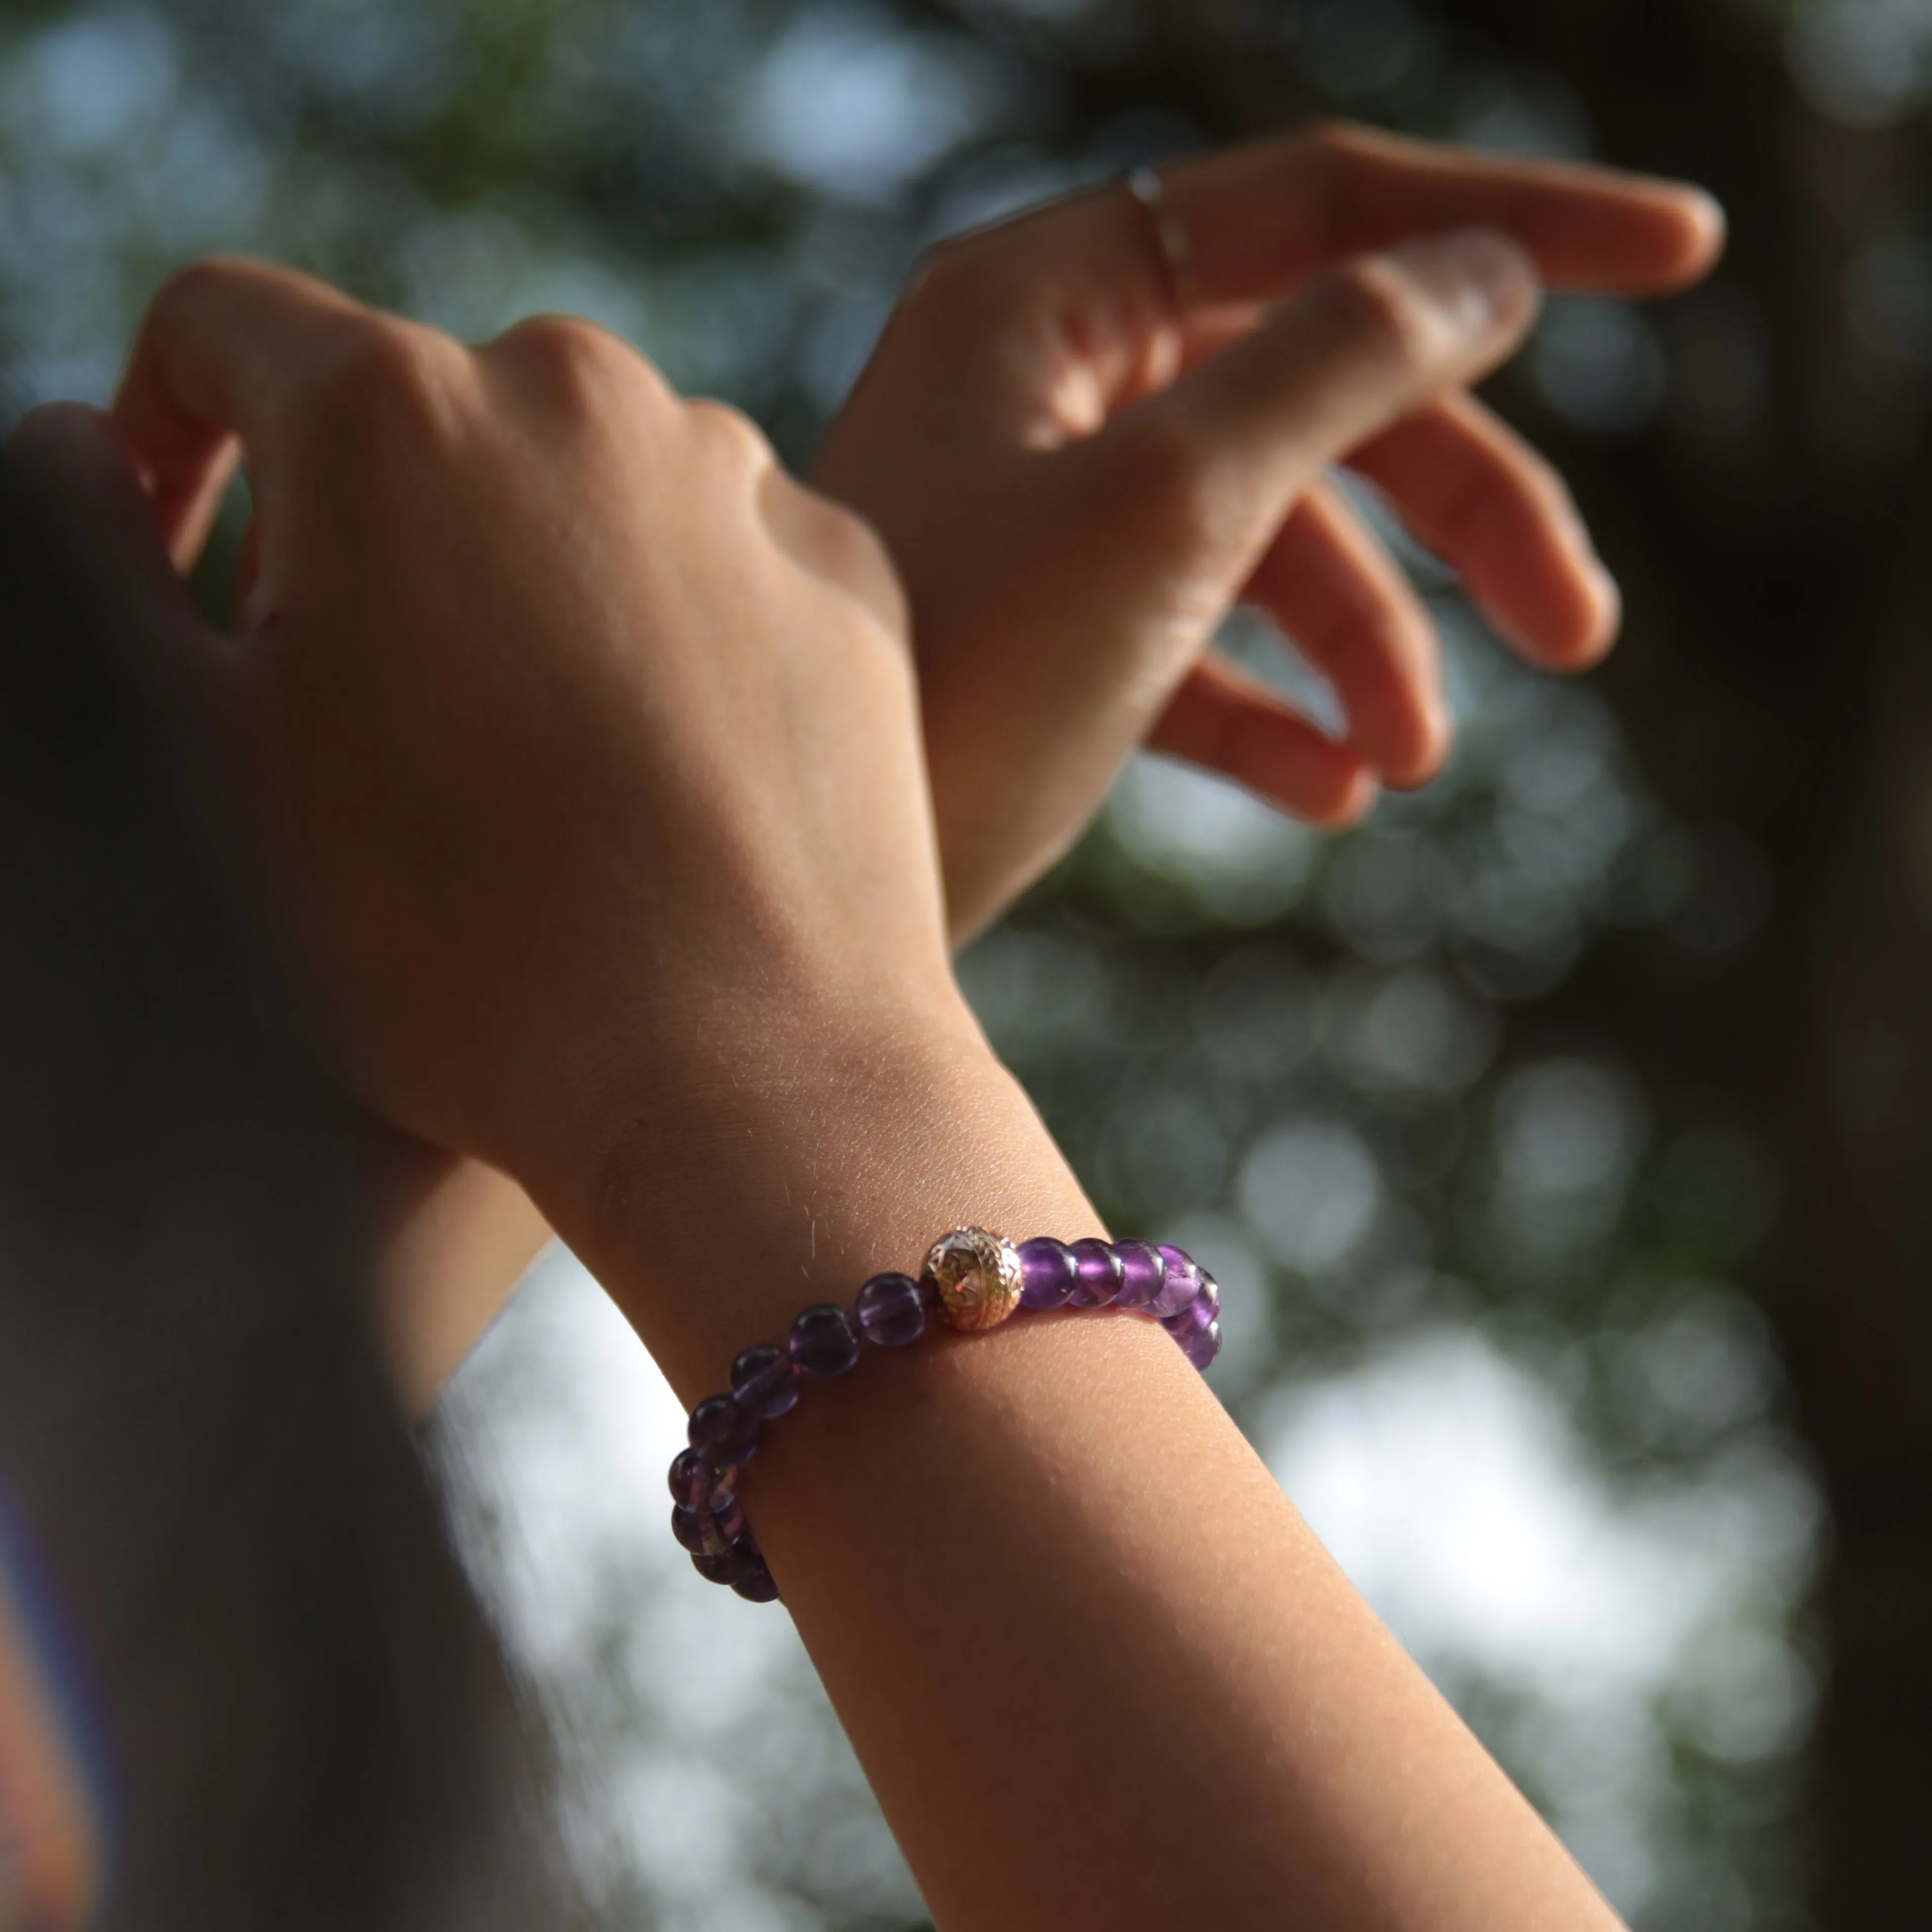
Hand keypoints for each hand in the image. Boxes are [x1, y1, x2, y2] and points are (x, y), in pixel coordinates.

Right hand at [87, 261, 961, 1206]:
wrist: (737, 1075)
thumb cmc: (443, 945)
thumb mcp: (195, 756)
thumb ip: (94, 562)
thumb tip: (84, 447)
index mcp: (390, 408)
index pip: (225, 329)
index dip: (170, 427)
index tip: (180, 544)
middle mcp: (583, 395)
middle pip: (425, 413)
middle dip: (366, 522)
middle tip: (370, 697)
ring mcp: (743, 481)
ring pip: (585, 485)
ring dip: (531, 572)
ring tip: (538, 755)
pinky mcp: (849, 574)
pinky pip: (724, 557)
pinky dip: (677, 625)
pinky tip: (672, 767)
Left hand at [814, 121, 1723, 933]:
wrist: (793, 906)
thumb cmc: (955, 686)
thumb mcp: (1170, 504)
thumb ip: (1334, 365)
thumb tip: (1483, 268)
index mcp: (1049, 298)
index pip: (1326, 207)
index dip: (1512, 226)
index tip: (1686, 253)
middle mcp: (1042, 385)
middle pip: (1319, 394)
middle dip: (1457, 515)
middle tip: (1578, 632)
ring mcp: (1040, 514)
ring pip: (1269, 534)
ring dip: (1368, 645)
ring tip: (1411, 762)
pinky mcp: (1039, 640)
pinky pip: (1194, 645)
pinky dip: (1269, 711)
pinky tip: (1329, 796)